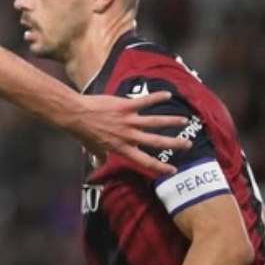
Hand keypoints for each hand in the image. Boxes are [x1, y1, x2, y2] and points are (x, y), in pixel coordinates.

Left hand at [73, 92, 189, 175]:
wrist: (76, 115)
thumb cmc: (83, 132)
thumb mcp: (92, 148)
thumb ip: (100, 156)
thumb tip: (98, 164)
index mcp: (121, 148)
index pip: (144, 161)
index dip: (160, 167)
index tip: (173, 169)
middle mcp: (128, 136)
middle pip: (156, 142)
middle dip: (174, 143)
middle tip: (188, 144)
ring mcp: (128, 121)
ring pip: (155, 122)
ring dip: (171, 121)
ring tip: (185, 120)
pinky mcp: (125, 106)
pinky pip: (145, 101)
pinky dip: (157, 97)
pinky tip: (168, 94)